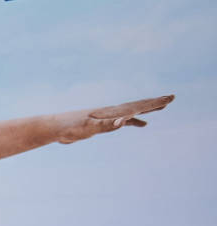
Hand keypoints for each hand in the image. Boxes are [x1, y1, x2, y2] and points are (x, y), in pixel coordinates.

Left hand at [54, 95, 172, 142]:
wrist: (53, 127)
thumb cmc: (69, 128)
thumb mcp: (88, 128)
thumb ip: (106, 125)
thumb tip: (123, 121)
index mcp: (111, 112)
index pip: (137, 106)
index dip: (153, 103)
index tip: (169, 98)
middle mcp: (111, 112)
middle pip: (137, 105)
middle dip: (155, 102)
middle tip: (172, 98)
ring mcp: (107, 117)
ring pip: (132, 112)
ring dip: (147, 109)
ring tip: (162, 107)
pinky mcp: (102, 123)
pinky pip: (123, 121)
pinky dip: (135, 121)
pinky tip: (141, 124)